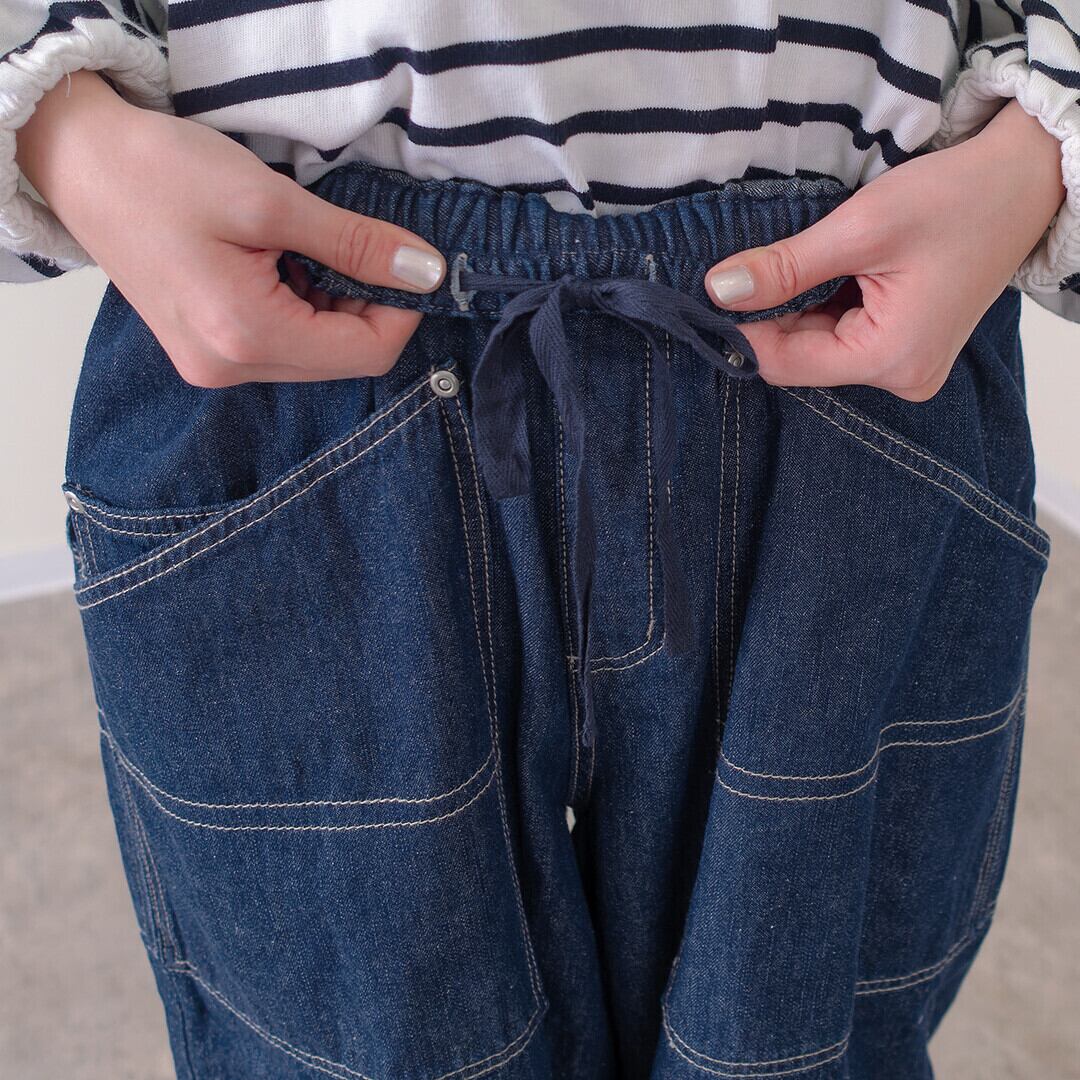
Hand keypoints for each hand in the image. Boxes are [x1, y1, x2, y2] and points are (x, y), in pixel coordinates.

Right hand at [16, 70, 446, 386]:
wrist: (80, 164)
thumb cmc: (160, 172)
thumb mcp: (270, 201)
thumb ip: (354, 244)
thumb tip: (424, 272)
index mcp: (244, 336)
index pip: (366, 354)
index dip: (403, 310)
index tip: (411, 261)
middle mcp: (230, 367)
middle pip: (343, 360)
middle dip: (370, 307)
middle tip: (366, 247)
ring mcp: (216, 365)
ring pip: (317, 355)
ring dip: (337, 307)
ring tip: (315, 249)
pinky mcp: (208, 351)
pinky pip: (284, 346)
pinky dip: (306, 308)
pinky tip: (288, 264)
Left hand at [703, 99, 1066, 399]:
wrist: (1024, 180)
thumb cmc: (955, 199)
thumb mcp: (860, 229)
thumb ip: (785, 267)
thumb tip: (717, 290)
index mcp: (891, 360)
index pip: (787, 364)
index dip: (743, 331)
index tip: (712, 296)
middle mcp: (900, 378)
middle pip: (803, 358)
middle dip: (772, 316)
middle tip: (748, 269)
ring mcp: (906, 366)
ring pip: (819, 346)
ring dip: (797, 308)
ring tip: (798, 262)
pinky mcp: (906, 347)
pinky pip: (843, 336)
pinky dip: (822, 306)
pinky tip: (824, 272)